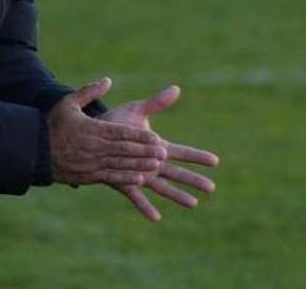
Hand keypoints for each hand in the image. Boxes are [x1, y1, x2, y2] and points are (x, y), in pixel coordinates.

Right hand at [48, 78, 167, 185]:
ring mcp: (92, 162)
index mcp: (93, 129)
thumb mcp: (68, 102)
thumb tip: (107, 81)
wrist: (34, 149)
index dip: (140, 137)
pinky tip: (140, 180)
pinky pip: (111, 177)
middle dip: (146, 152)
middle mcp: (95, 147)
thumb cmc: (53, 124)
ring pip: (121, 164)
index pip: (122, 133)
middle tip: (164, 154)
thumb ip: (89, 91)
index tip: (157, 138)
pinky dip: (126, 178)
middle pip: (125, 150)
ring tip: (156, 166)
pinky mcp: (88, 175)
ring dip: (140, 165)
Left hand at [101, 84, 219, 221]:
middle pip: (177, 172)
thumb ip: (156, 103)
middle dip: (194, 179)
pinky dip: (145, 206)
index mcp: (157, 147)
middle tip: (212, 187)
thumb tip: (176, 88)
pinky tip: (155, 218)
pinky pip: (136, 196)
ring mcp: (138, 174)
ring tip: (193, 204)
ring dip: (177, 195)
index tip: (215, 160)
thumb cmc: (116, 123)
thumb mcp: (137, 110)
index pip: (182, 152)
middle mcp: (151, 164)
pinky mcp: (123, 181)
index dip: (198, 156)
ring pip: (162, 187)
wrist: (90, 136)